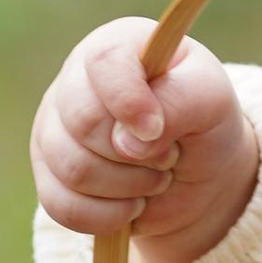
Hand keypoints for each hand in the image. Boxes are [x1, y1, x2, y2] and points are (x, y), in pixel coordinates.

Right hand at [30, 20, 259, 262]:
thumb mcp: (213, 101)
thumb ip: (182, 101)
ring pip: (73, 169)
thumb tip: (127, 141)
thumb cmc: (204, 123)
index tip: (158, 131)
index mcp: (118, 46)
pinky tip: (132, 205)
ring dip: (128, 187)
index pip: (105, 62)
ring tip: (155, 178)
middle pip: (84, 122)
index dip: (129, 101)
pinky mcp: (48, 174)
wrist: (196, 176)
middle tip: (168, 155)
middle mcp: (75, 81)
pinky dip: (108, 217)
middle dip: (138, 155)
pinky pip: (62, 206)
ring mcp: (54, 128)